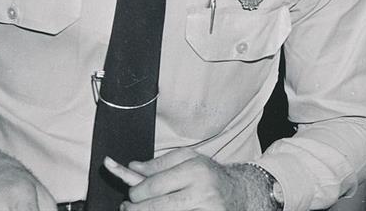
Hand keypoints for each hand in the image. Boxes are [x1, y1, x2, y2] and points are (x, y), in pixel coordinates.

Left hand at [104, 149, 275, 210]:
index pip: (154, 186)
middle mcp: (202, 191)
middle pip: (157, 206)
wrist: (238, 191)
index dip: (135, 192)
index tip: (131, 194)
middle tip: (128, 207)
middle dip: (136, 208)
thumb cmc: (207, 174)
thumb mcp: (187, 159)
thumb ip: (159, 164)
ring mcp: (206, 210)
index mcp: (195, 170)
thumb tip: (132, 166)